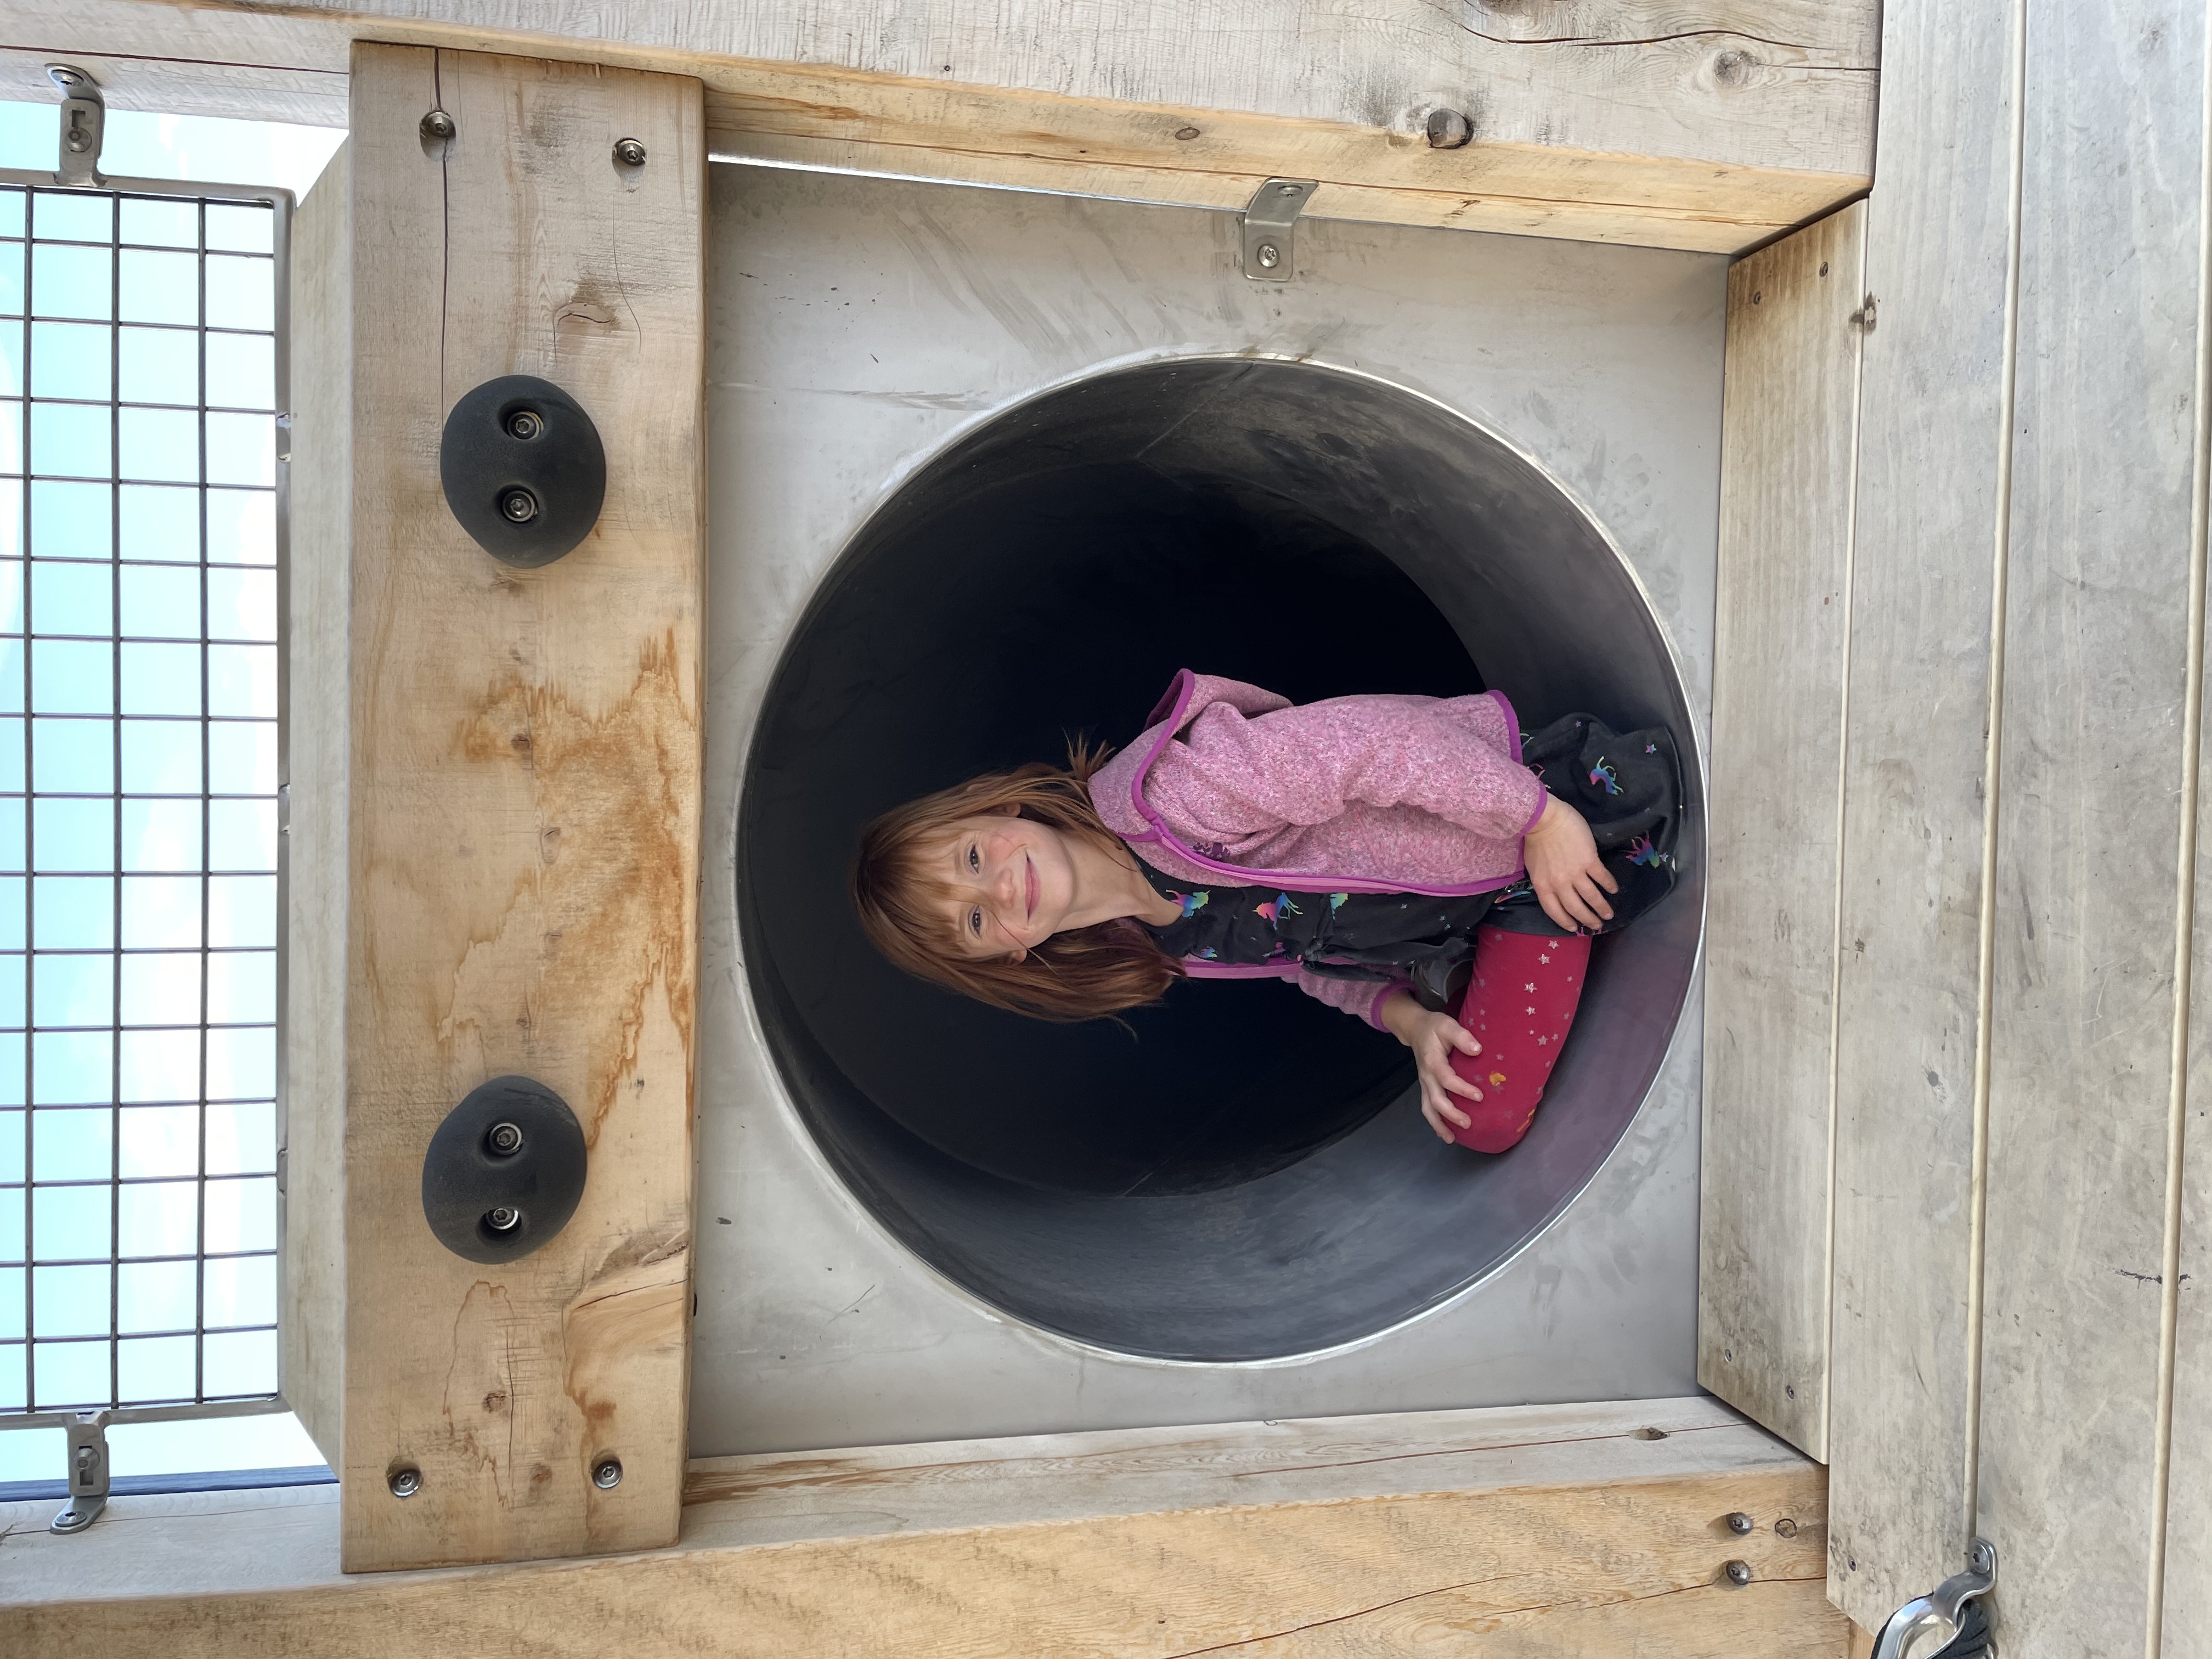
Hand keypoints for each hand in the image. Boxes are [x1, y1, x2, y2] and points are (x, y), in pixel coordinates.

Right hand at [1379, 990, 1483, 1142]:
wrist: (1415, 1029)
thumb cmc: (1434, 1027)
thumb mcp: (1447, 1025)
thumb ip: (1461, 1036)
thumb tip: (1477, 1049)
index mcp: (1432, 1061)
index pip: (1446, 1079)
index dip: (1462, 1089)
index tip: (1480, 1096)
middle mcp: (1426, 1076)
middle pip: (1435, 1100)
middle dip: (1450, 1114)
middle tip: (1468, 1123)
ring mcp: (1424, 1084)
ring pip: (1428, 1108)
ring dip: (1439, 1125)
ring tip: (1452, 1139)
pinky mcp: (1426, 1088)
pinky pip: (1428, 1108)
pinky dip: (1436, 1122)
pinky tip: (1447, 1133)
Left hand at [1522, 793, 1616, 932]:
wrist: (1544, 818)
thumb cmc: (1535, 839)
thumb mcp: (1533, 867)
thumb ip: (1544, 881)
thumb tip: (1555, 889)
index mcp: (1543, 886)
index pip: (1555, 911)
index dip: (1565, 922)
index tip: (1574, 928)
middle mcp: (1559, 884)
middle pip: (1576, 908)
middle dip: (1588, 919)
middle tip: (1597, 925)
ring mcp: (1575, 873)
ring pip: (1591, 897)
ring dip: (1601, 907)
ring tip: (1608, 914)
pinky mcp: (1589, 861)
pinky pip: (1602, 878)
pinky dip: (1609, 885)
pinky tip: (1614, 889)